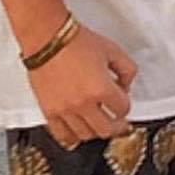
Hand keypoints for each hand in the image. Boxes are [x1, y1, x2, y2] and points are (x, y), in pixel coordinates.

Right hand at [25, 22, 137, 146]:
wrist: (47, 37)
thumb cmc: (75, 41)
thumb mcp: (112, 50)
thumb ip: (127, 69)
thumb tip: (126, 85)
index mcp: (101, 89)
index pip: (123, 108)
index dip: (125, 104)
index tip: (122, 101)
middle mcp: (83, 103)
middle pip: (107, 129)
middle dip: (116, 125)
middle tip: (117, 121)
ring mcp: (65, 109)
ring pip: (86, 135)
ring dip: (96, 130)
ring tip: (98, 123)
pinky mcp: (49, 111)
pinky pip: (63, 135)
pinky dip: (73, 136)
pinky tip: (78, 130)